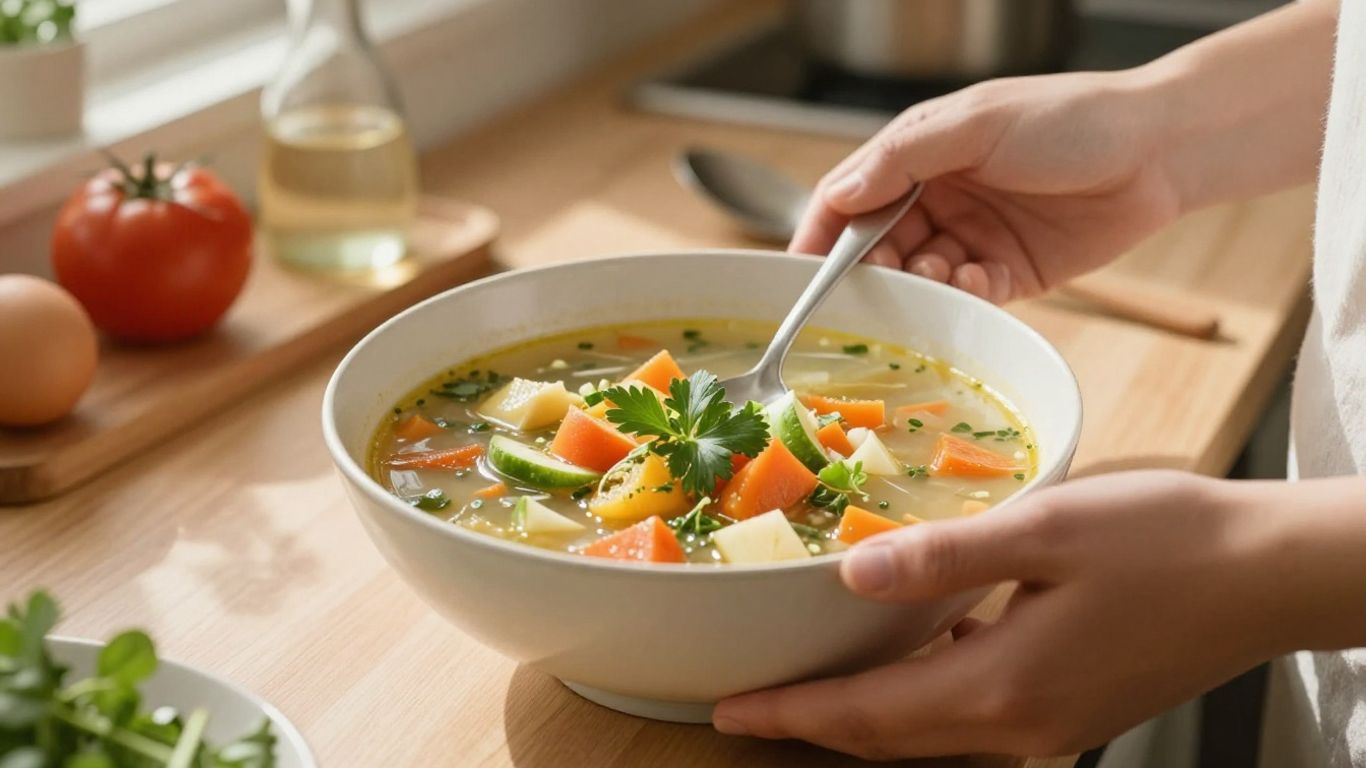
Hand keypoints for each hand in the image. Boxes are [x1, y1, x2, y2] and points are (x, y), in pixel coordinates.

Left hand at [712, 471, 1296, 758]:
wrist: (1269, 576)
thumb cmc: (1166, 542)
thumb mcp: (1045, 530)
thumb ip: (942, 558)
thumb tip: (854, 574)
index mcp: (1001, 686)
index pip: (867, 717)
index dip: (791, 716)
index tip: (728, 712)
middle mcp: (1020, 724)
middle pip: (891, 737)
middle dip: (815, 724)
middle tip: (751, 704)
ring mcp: (1051, 724)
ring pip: (930, 730)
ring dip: (867, 712)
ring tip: (814, 682)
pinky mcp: (1074, 708)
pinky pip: (974, 711)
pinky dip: (926, 692)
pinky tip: (918, 648)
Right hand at [791, 70, 1184, 302]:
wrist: (1161, 148)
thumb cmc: (1070, 117)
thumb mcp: (976, 124)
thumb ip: (902, 160)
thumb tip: (838, 194)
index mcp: (920, 153)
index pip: (849, 199)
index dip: (821, 237)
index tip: (802, 277)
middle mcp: (938, 196)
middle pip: (878, 247)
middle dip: (874, 270)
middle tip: (880, 285)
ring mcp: (972, 236)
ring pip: (919, 278)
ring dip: (922, 284)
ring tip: (943, 272)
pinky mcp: (1008, 272)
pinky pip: (967, 297)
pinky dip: (963, 297)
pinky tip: (977, 280)